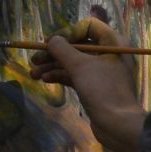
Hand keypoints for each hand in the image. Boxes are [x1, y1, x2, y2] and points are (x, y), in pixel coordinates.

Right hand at [31, 18, 145, 151]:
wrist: (117, 124)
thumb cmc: (102, 89)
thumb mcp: (79, 66)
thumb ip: (63, 49)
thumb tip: (52, 40)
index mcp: (113, 43)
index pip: (88, 26)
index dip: (68, 32)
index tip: (51, 43)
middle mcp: (109, 54)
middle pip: (77, 46)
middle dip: (54, 52)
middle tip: (34, 59)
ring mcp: (102, 72)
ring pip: (74, 62)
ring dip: (53, 65)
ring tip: (33, 73)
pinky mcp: (96, 87)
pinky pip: (76, 76)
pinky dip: (61, 75)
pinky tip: (45, 79)